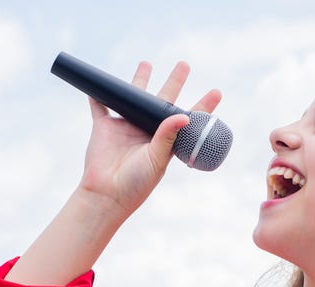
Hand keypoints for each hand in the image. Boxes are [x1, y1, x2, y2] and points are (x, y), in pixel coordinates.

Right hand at [77, 60, 222, 216]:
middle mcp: (147, 130)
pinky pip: (100, 107)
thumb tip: (184, 116)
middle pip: (162, 100)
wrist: (107, 194)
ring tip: (146, 63)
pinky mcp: (104, 128)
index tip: (216, 92)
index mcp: (165, 139)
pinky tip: (97, 85)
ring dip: (139, 81)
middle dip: (174, 81)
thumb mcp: (157, 160)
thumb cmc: (136, 183)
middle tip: (184, 64)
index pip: (187, 118)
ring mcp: (125, 127)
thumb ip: (168, 137)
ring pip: (133, 98)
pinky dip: (97, 96)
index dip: (202, 106)